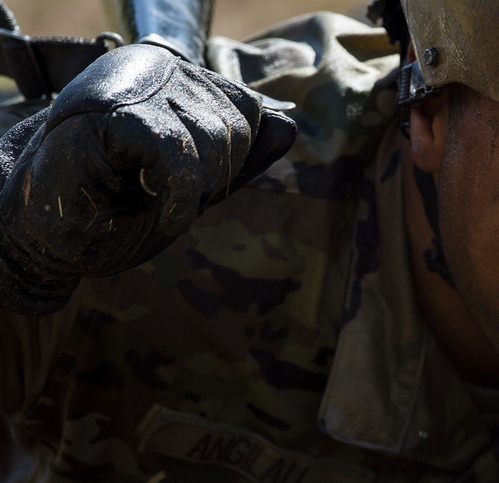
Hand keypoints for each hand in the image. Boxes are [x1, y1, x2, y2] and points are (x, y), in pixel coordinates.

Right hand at [0, 44, 295, 314]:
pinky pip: (180, 154)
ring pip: (217, 140)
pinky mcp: (111, 110)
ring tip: (139, 190)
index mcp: (179, 76)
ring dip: (189, 190)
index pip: (253, 114)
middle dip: (211, 180)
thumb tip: (289, 123)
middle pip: (241, 129)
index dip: (227, 166)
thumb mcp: (198, 185)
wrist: (43, 235)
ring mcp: (132, 80)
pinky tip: (149, 202)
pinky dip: (176, 195)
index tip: (178, 182)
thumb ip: (242, 156)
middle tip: (154, 190)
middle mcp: (157, 64)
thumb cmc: (116, 209)